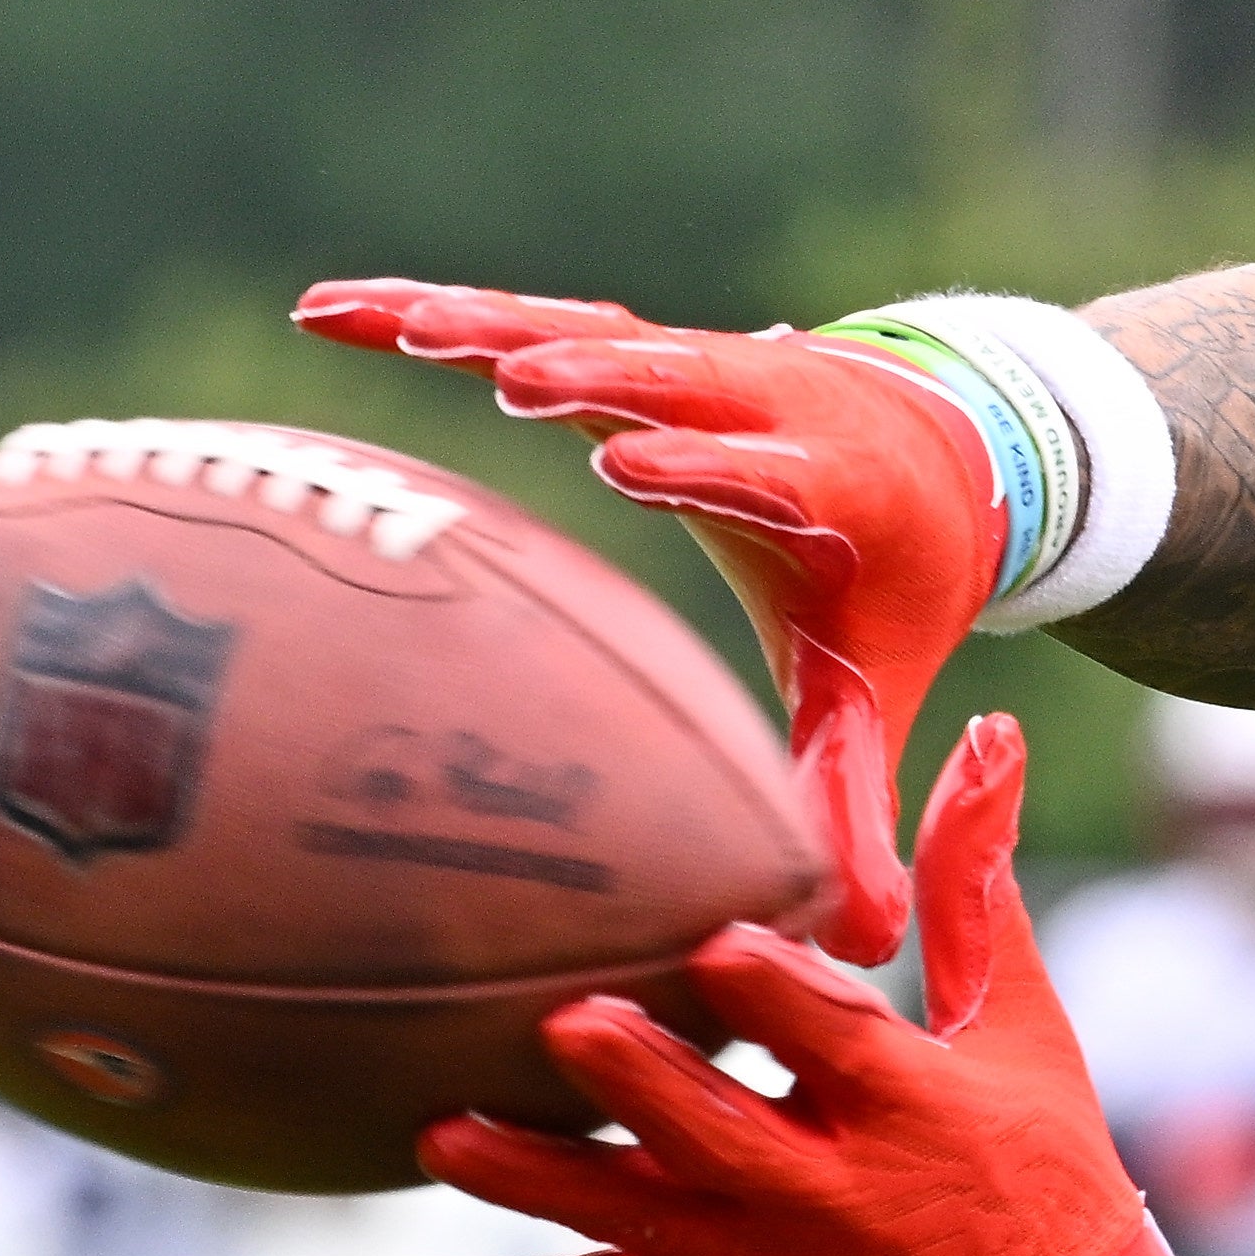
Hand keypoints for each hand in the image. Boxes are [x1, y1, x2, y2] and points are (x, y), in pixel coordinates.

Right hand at [298, 277, 1014, 960]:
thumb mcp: (871, 679)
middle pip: (672, 380)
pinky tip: (325, 314)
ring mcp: (683, 363)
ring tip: (395, 329)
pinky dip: (426, 312)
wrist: (929, 445)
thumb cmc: (882, 582)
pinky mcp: (621, 345)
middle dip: (599, 379)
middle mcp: (756, 405)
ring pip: (585, 333)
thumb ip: (850, 795)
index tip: (624, 469)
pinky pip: (519, 320)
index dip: (701, 470)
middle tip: (517, 380)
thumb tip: (858, 943)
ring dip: (495, 330)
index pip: (765, 475)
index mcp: (827, 488)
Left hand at [365, 716, 1212, 1255]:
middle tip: (572, 1024)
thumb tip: (987, 734)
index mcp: (913, 1110)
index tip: (722, 939)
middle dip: (649, 1087)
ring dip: (540, 1183)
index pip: (842, 1045)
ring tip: (444, 1136)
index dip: (782, 997)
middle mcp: (831, 1196)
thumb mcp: (1017, 1018)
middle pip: (726, 1139)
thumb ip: (975, 878)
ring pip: (635, 1223)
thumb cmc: (1032, 1149)